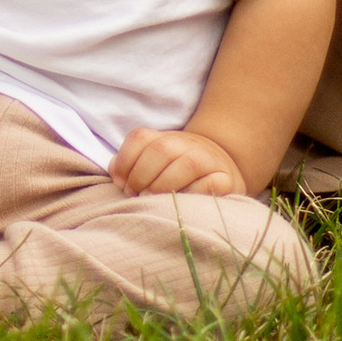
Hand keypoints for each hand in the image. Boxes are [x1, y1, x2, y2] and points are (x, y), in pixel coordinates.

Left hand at [111, 125, 250, 198]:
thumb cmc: (179, 176)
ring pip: (187, 164)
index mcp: (166, 138)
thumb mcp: (154, 165)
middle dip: (141, 174)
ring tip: (152, 199)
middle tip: (134, 194)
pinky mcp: (226, 180)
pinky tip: (179, 203)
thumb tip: (115, 173)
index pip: (141, 137)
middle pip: (162, 149)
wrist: (223, 173)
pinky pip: (209, 184)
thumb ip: (132, 166)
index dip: (125, 159)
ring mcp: (209, 160)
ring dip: (163, 184)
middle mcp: (188, 144)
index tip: (119, 182)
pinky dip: (191, 194)